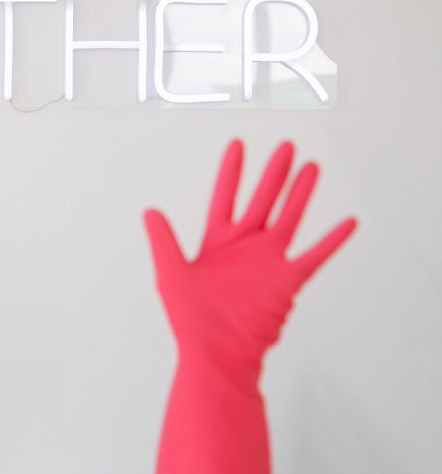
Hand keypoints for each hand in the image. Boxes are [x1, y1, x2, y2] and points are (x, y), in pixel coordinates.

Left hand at [144, 139, 356, 368]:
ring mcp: (267, 262)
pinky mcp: (287, 281)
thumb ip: (164, 241)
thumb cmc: (191, 320)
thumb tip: (149, 210)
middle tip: (286, 146)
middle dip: (273, 174)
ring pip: (288, 218)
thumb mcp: (171, 274)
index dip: (231, 172)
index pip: (225, 197)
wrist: (216, 354)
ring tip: (311, 168)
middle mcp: (245, 247)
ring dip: (300, 194)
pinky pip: (314, 256)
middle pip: (262, 200)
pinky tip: (348, 221)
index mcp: (216, 242)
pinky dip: (332, 240)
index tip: (238, 145)